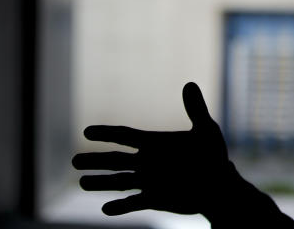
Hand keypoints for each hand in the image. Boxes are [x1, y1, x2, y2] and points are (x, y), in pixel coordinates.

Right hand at [72, 82, 230, 216]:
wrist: (220, 186)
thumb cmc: (212, 156)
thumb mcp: (206, 131)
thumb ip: (195, 109)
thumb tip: (189, 83)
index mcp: (154, 144)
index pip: (124, 136)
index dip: (106, 133)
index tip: (87, 131)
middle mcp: (146, 162)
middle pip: (115, 160)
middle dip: (95, 160)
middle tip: (74, 161)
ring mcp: (149, 182)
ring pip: (119, 181)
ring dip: (101, 183)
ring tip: (82, 182)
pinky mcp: (155, 199)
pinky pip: (134, 203)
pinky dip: (121, 207)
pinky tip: (105, 208)